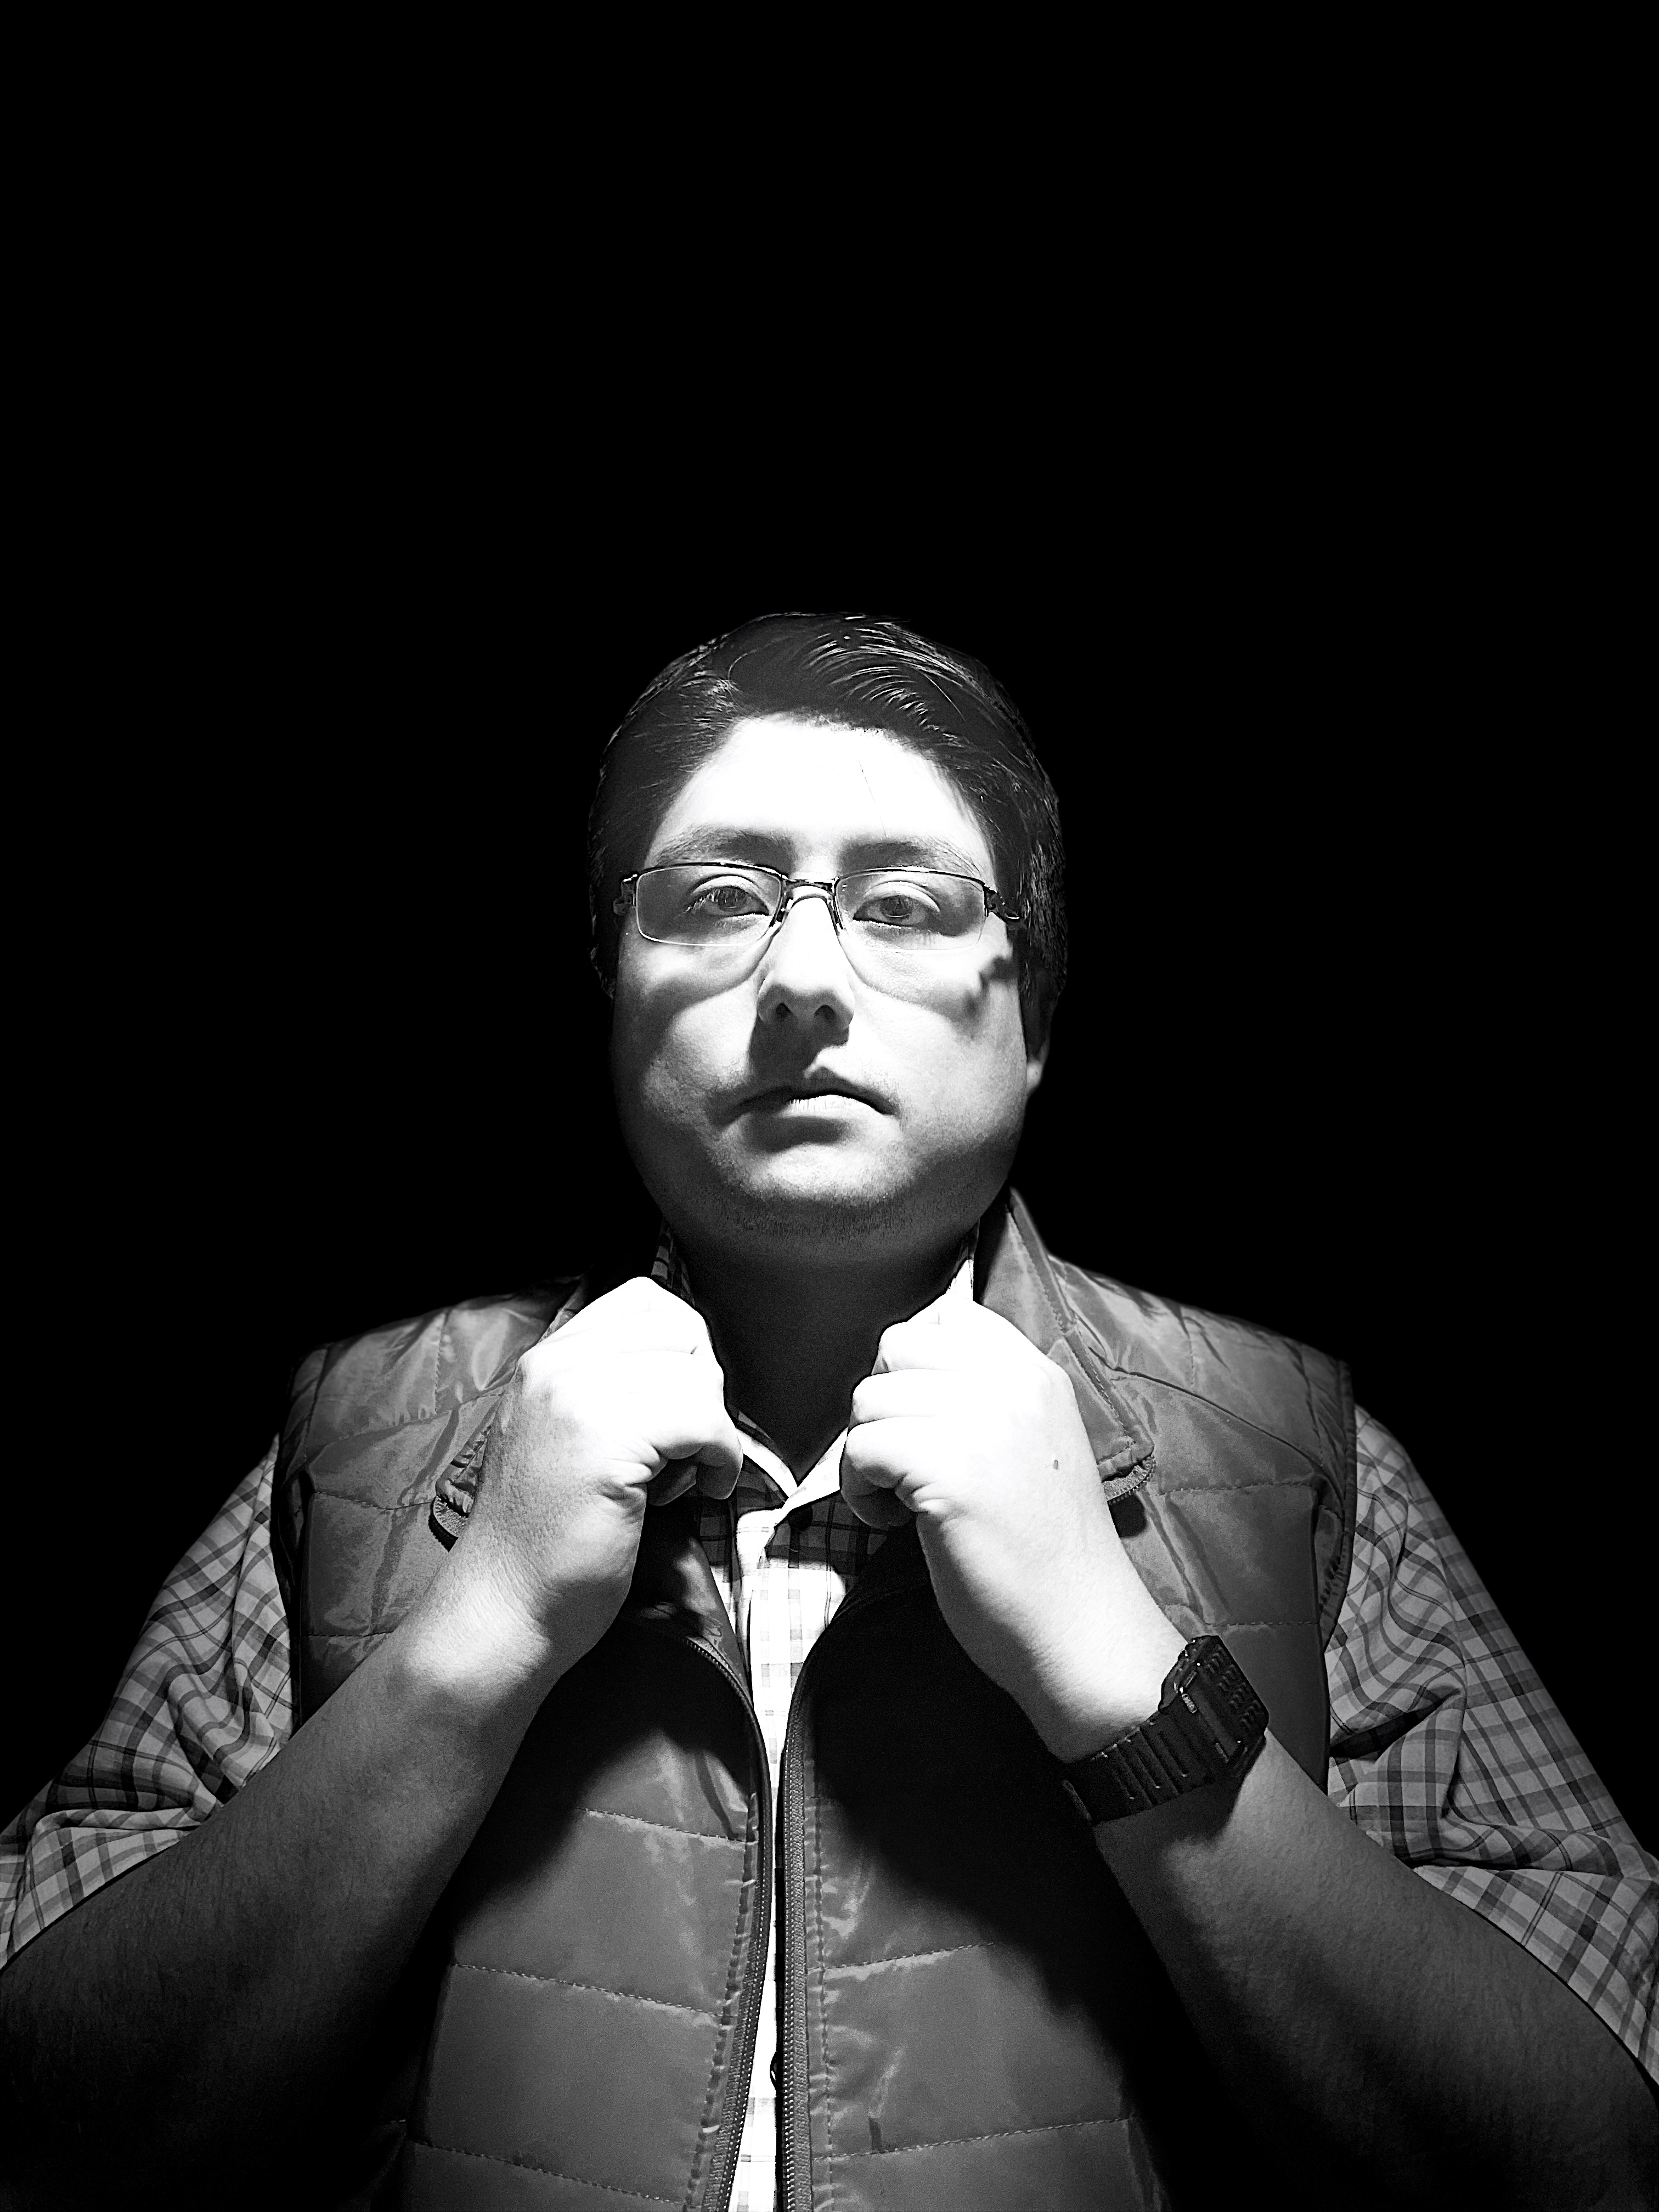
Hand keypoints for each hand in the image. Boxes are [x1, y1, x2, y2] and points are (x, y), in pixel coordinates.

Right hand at [436, 1278, 743, 1676]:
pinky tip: (704, 1489)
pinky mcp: (607, 1443)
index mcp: (547, 1360)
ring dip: (710, 1428)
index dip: (684, 1352)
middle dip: (703, 1388)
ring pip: (698, 1376)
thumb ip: (612, 1391)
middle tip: (686, 1446)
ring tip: (680, 1476)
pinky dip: (721, 1457)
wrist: (502, 1610)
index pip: (647, 1302)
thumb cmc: (545, 1540)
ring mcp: (578, 1399)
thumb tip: (694, 1367)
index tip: (681, 1405)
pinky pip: (704, 1421)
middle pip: (681, 1331)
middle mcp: (557, 1365)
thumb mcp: (568, 1436)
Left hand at [840, 1302, 1184, 1759]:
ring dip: (866, 1452)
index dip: (915, 1368)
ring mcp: (982, 1423)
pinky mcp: (949, 1470)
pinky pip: (861, 1448)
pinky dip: (859, 1490)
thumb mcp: (1032, 1444)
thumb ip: (985, 1400)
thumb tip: (901, 1378)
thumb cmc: (1045, 1551)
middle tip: (905, 1463)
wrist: (1081, 1630)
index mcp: (1035, 1374)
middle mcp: (1012, 1384)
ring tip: (899, 1500)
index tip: (926, 1423)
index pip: (948, 1317)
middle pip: (895, 1348)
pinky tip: (894, 1523)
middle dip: (882, 1406)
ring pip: (868, 1398)